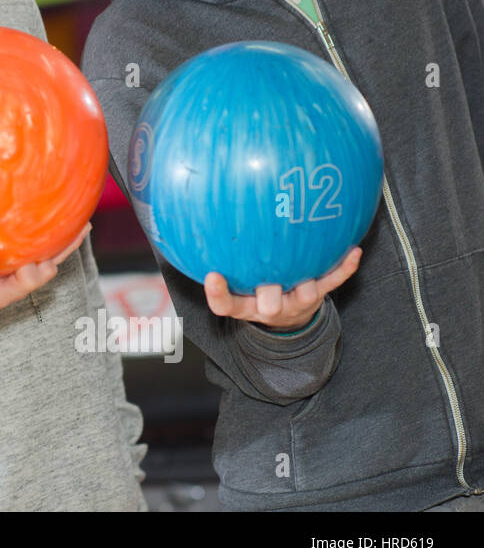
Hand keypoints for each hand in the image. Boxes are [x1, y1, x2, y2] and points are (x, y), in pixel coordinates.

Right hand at [0, 223, 91, 337]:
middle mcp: (2, 292)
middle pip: (24, 285)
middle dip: (33, 273)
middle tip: (42, 259)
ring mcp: (18, 284)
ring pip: (44, 270)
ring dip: (61, 253)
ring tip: (79, 229)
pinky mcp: (28, 275)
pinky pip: (51, 259)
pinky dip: (65, 245)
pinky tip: (81, 225)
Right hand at [203, 246, 361, 330]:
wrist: (288, 318)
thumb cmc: (254, 293)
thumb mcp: (234, 287)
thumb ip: (219, 264)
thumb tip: (193, 229)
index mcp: (245, 306)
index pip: (225, 306)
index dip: (218, 294)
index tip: (212, 276)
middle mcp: (269, 307)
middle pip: (268, 304)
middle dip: (268, 294)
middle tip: (268, 282)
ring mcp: (296, 302)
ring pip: (304, 293)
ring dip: (307, 281)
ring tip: (309, 258)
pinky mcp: (318, 294)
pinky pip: (333, 281)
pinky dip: (344, 268)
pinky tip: (354, 251)